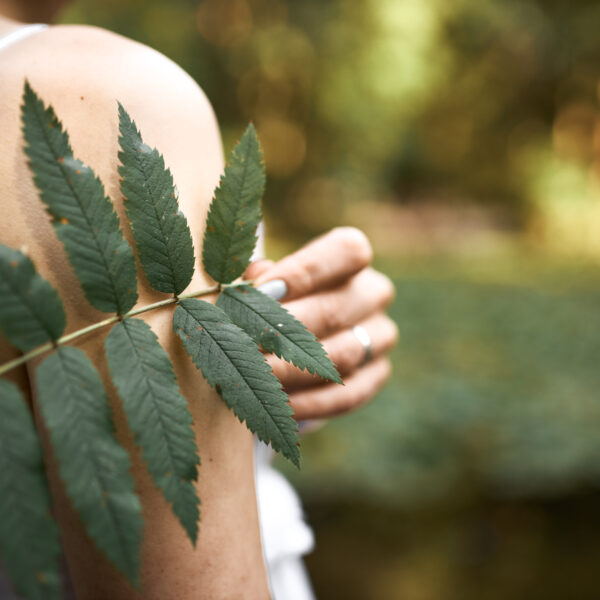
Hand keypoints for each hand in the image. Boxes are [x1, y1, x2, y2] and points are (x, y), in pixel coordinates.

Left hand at [244, 227, 397, 421]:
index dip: (304, 272)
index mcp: (351, 256)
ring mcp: (380, 337)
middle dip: (283, 331)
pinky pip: (346, 396)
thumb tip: (250, 284)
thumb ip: (259, 278)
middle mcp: (373, 294)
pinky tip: (274, 405)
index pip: (346, 252)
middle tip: (241, 345)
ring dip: (291, 369)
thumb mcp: (266, 277)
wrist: (294, 332)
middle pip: (335, 310)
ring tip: (251, 376)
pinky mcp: (375, 376)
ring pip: (342, 356)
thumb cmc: (275, 293)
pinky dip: (308, 403)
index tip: (258, 292)